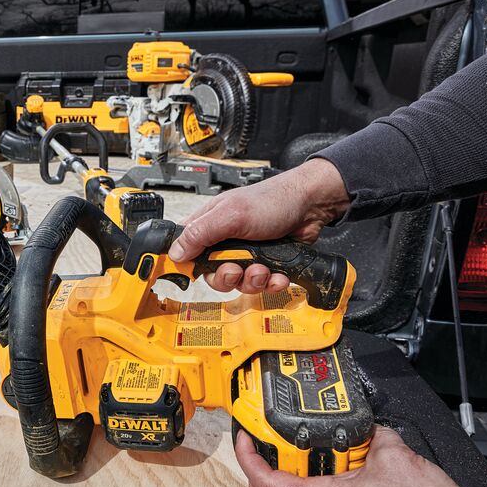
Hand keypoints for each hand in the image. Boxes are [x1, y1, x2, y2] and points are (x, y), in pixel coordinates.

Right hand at [168, 158, 349, 292]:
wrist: (311, 206)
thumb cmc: (272, 201)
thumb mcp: (231, 215)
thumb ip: (201, 234)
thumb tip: (175, 253)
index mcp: (209, 226)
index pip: (186, 250)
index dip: (187, 265)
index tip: (194, 274)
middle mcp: (225, 242)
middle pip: (212, 275)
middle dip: (227, 277)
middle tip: (237, 269)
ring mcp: (246, 255)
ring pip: (238, 283)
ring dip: (252, 281)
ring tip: (264, 269)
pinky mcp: (265, 264)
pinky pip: (261, 285)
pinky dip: (271, 283)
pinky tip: (278, 275)